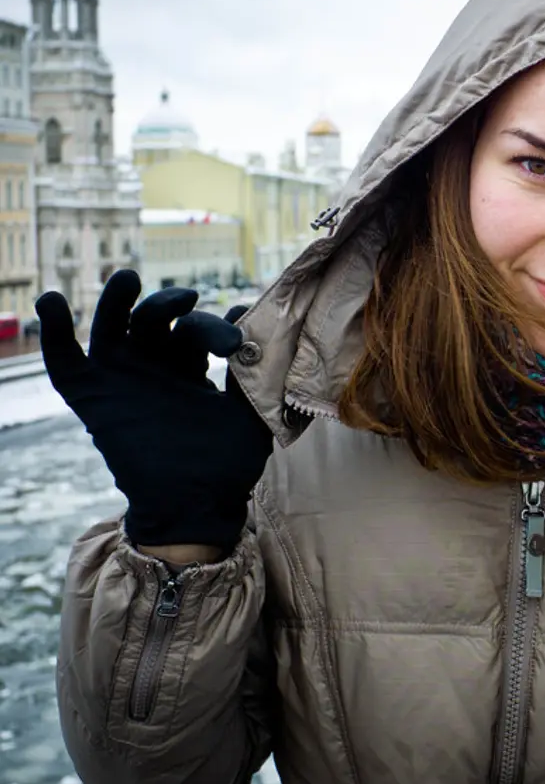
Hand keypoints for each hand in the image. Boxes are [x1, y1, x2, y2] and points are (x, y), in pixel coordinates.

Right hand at [36, 270, 273, 552]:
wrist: (196, 506)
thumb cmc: (228, 464)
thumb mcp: (252, 413)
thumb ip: (253, 372)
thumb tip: (246, 319)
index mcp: (190, 365)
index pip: (194, 328)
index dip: (213, 327)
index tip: (236, 343)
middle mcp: (154, 366)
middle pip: (153, 318)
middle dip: (168, 303)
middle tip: (189, 299)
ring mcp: (122, 379)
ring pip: (112, 326)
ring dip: (116, 299)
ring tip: (128, 278)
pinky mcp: (92, 396)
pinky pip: (64, 360)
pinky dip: (54, 330)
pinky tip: (51, 301)